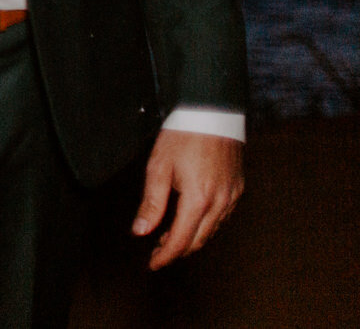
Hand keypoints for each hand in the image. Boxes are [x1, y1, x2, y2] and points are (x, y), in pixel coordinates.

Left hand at [132, 129, 243, 269]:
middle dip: (177, 250)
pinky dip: (204, 224)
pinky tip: (190, 219)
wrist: (211, 113)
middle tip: (157, 253)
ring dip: (190, 237)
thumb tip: (140, 231)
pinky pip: (222, 216)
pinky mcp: (238, 189)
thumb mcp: (158, 168)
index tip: (152, 264)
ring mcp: (232, 196)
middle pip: (198, 240)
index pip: (181, 240)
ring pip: (211, 230)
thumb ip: (151, 203)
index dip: (165, 256)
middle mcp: (220, 203)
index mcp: (198, 199)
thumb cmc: (182, 136)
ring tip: (168, 236)